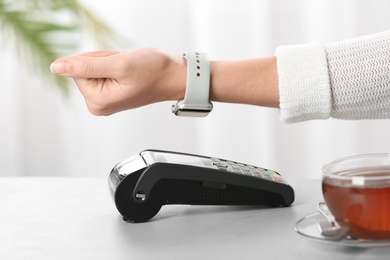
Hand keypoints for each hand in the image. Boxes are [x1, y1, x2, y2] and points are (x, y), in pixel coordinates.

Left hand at [50, 48, 185, 114]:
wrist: (172, 76)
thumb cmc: (152, 72)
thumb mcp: (118, 65)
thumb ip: (85, 65)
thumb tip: (56, 67)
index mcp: (97, 102)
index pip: (78, 69)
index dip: (98, 59)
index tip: (118, 66)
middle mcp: (98, 105)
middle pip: (84, 69)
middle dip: (104, 61)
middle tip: (125, 67)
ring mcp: (104, 100)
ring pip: (93, 68)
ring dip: (110, 62)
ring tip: (129, 70)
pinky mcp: (109, 93)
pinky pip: (101, 71)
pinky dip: (113, 65)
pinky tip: (128, 72)